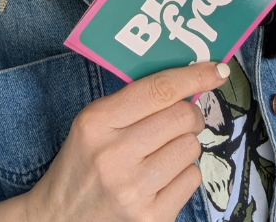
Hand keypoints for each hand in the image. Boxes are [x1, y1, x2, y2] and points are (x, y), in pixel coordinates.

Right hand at [26, 61, 228, 221]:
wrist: (59, 218)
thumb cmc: (83, 162)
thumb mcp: (93, 123)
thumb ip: (133, 101)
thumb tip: (188, 81)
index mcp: (97, 122)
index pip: (159, 90)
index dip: (194, 76)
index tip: (216, 70)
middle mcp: (114, 155)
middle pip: (182, 116)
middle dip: (190, 114)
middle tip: (180, 120)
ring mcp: (134, 190)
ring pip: (192, 147)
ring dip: (185, 145)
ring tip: (161, 153)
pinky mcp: (151, 218)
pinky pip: (192, 179)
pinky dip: (183, 174)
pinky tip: (161, 177)